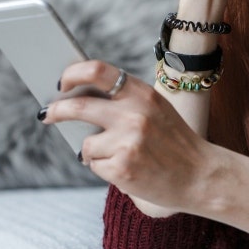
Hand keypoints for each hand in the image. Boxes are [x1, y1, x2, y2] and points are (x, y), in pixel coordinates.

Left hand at [43, 60, 218, 213]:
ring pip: (86, 145)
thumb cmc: (174, 142)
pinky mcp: (122, 170)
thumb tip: (74, 99)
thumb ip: (123, 101)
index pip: (98, 71)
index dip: (73, 73)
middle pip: (77, 106)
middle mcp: (134, 115)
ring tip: (119, 156)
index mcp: (142, 94)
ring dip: (93, 152)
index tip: (61, 82)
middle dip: (56, 111)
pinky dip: (104, 169)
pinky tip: (127, 170)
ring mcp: (127, 143)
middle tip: (47, 114)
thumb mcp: (156, 110)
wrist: (202, 177)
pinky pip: (95, 166)